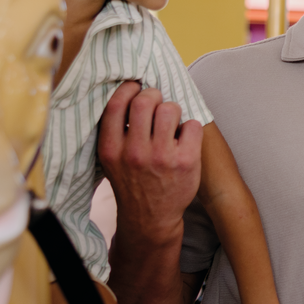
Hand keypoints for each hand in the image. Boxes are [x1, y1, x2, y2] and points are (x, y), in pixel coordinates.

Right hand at [97, 82, 202, 242]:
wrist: (150, 216)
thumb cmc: (132, 180)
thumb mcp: (112, 159)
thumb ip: (116, 131)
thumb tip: (131, 92)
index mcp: (111, 149)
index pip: (117, 104)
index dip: (129, 88)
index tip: (136, 87)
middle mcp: (134, 152)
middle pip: (146, 101)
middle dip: (154, 95)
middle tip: (157, 102)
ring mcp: (161, 157)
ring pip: (171, 108)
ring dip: (173, 110)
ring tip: (171, 123)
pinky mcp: (185, 161)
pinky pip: (192, 124)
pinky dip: (190, 128)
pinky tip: (184, 139)